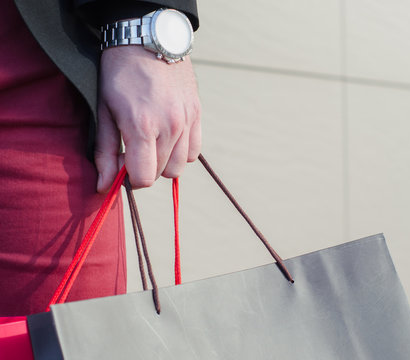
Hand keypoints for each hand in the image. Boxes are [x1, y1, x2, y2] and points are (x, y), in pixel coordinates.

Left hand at [95, 46, 200, 192]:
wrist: (147, 41)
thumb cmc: (119, 76)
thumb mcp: (104, 112)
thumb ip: (105, 152)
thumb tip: (105, 187)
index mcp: (142, 127)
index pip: (144, 178)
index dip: (130, 178)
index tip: (123, 165)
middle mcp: (169, 126)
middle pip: (160, 173)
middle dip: (145, 168)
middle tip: (134, 150)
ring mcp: (187, 121)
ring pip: (178, 167)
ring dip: (163, 161)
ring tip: (152, 142)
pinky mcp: (197, 114)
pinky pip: (193, 151)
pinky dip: (181, 151)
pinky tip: (168, 137)